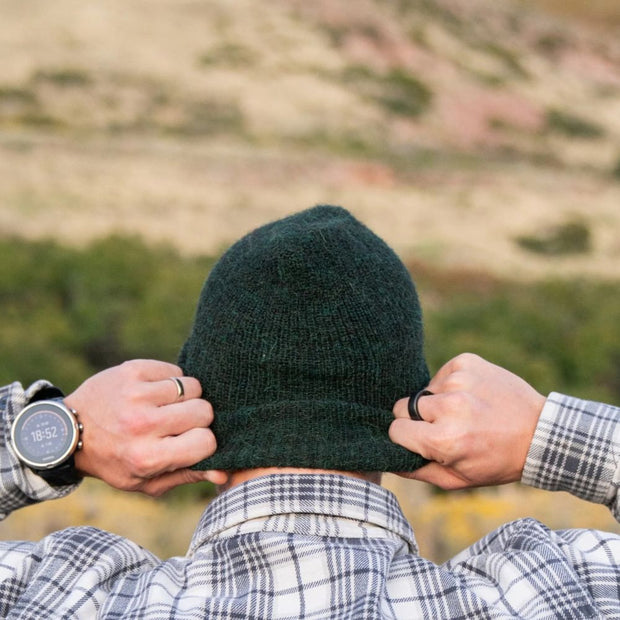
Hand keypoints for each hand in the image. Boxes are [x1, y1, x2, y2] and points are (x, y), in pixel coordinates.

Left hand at [67, 360, 225, 495]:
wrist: (67, 432)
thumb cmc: (114, 461)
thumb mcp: (145, 481)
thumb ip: (186, 476)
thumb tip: (224, 472)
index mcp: (147, 457)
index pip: (206, 441)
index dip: (204, 441)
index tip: (191, 441)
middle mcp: (142, 425)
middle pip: (204, 410)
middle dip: (198, 417)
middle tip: (178, 423)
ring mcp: (136, 395)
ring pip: (192, 386)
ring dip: (185, 397)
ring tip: (166, 406)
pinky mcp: (132, 371)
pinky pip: (175, 370)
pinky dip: (171, 380)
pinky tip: (155, 392)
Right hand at [389, 353, 545, 489]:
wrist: (541, 432)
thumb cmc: (497, 461)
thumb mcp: (459, 479)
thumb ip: (418, 471)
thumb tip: (389, 457)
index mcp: (444, 440)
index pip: (396, 429)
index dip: (406, 437)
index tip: (422, 440)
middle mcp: (450, 407)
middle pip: (403, 407)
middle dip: (418, 419)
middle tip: (444, 427)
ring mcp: (459, 381)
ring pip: (423, 391)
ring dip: (437, 402)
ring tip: (465, 413)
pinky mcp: (466, 362)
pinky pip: (441, 374)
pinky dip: (450, 385)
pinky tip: (472, 397)